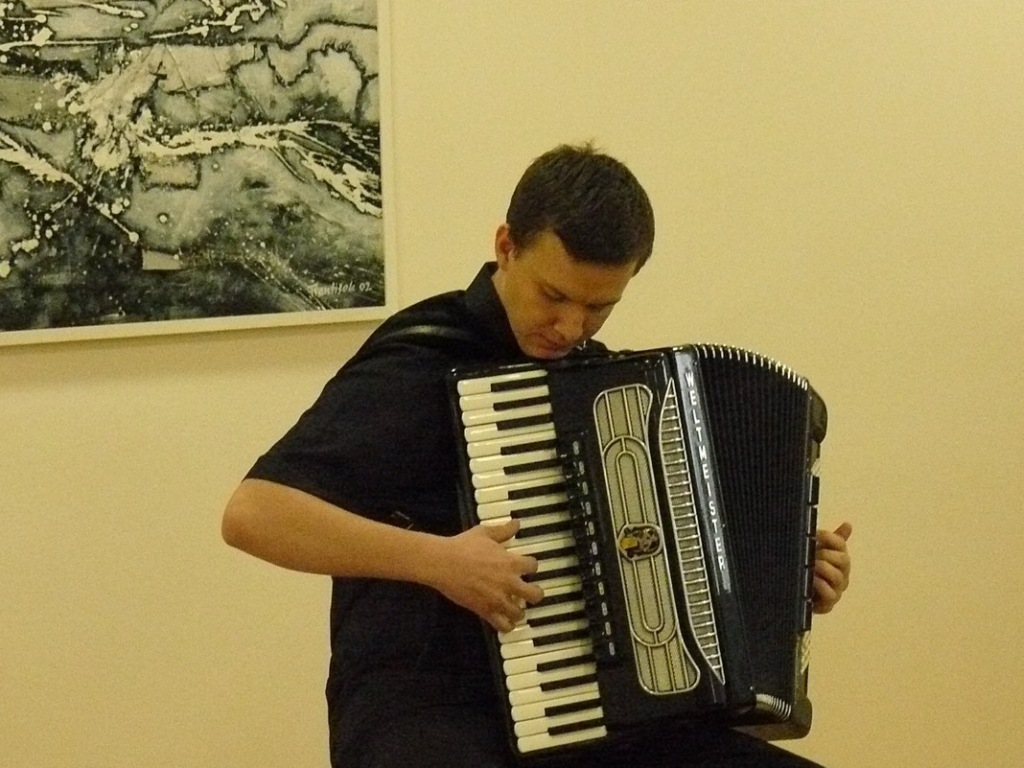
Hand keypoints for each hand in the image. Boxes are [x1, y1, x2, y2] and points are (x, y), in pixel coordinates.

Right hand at [430, 520, 544, 631]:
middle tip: (529, 592)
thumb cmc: (463, 546)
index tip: (526, 566)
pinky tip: (505, 621)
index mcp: (511, 563)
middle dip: (535, 593)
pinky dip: (507, 626)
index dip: (531, 565)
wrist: (443, 563)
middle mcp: (509, 583)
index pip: (534, 566)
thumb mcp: (484, 533)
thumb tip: (516, 523)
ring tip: (515, 607)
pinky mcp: (485, 611)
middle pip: (535, 594)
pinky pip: (503, 626)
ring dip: (519, 610)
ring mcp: (498, 599)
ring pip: (520, 613)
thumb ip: (503, 530)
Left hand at [812, 522, 851, 613]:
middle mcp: (843, 573)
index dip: (828, 537)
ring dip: (822, 568)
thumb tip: (848, 524)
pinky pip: (830, 594)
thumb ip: (830, 539)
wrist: (798, 592)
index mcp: (840, 557)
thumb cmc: (809, 568)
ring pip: (837, 576)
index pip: (840, 544)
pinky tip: (811, 580)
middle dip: (826, 555)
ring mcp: (838, 588)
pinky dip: (820, 586)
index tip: (815, 535)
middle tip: (812, 554)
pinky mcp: (829, 603)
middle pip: (843, 560)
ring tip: (811, 566)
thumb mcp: (815, 551)